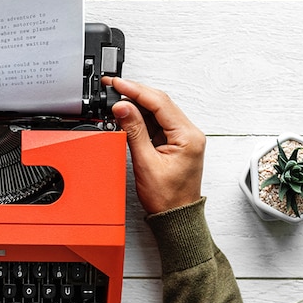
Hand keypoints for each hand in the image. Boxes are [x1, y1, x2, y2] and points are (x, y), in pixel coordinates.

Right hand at [102, 77, 205, 214]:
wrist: (176, 217)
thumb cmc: (167, 198)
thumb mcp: (146, 162)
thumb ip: (134, 131)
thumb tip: (123, 108)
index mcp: (188, 136)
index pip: (159, 103)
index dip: (136, 90)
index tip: (117, 84)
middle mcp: (189, 133)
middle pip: (160, 102)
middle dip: (135, 93)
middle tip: (113, 87)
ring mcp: (183, 137)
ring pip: (158, 111)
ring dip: (137, 105)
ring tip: (116, 100)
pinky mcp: (175, 143)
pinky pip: (157, 123)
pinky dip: (141, 118)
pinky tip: (128, 116)